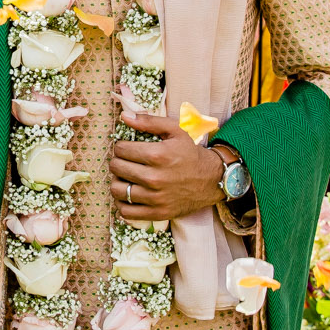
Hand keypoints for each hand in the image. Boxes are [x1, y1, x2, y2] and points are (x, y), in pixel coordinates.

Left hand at [109, 108, 227, 220]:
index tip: (128, 148)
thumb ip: (148, 121)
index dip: (121, 146)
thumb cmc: (191, 153)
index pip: (120, 149)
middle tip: (126, 162)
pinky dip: (122, 203)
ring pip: (117, 190)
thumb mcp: (175, 131)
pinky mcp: (158, 213)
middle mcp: (155, 178)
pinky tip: (128, 195)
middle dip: (118, 162)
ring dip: (118, 182)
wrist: (213, 179)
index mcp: (157, 155)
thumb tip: (124, 116)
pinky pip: (126, 212)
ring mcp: (156, 198)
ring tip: (126, 178)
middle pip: (116, 168)